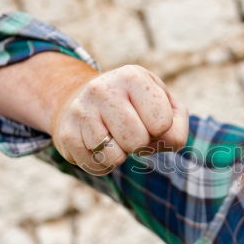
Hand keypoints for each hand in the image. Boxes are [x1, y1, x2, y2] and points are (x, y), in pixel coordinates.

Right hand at [51, 64, 188, 174]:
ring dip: (121, 156)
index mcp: (132, 77)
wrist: (82, 100)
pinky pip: (96, 166)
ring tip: (114, 137)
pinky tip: (98, 146)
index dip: (161, 130)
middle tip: (131, 132)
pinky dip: (103, 164)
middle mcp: (103, 89)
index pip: (163, 123)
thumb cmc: (134, 106)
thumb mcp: (162, 103)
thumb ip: (178, 124)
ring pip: (115, 158)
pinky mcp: (66, 134)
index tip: (149, 119)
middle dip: (141, 144)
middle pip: (138, 142)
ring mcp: (81, 111)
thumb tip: (171, 142)